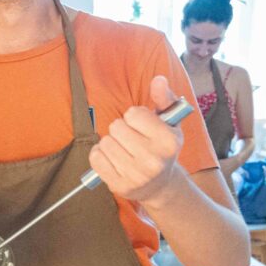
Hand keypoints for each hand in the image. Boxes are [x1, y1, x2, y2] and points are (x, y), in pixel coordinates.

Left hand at [88, 75, 184, 203]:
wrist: (159, 185)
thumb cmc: (161, 148)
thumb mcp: (169, 123)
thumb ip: (164, 98)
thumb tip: (158, 79)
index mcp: (168, 142)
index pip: (133, 114)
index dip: (134, 117)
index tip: (141, 126)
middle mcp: (153, 160)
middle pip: (116, 127)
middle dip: (121, 129)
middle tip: (131, 139)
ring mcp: (135, 175)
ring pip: (105, 142)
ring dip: (110, 142)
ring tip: (123, 150)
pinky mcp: (118, 185)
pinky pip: (95, 158)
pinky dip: (99, 154)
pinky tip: (112, 158)